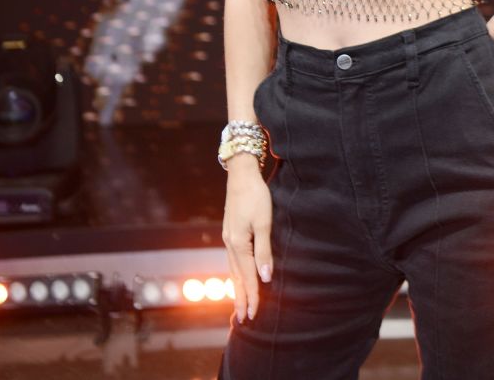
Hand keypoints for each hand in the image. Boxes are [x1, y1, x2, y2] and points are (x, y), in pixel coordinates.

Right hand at [221, 154, 273, 321]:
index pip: (247, 277)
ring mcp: (228, 238)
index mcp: (238, 244)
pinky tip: (238, 277)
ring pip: (232, 270)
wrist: (241, 174)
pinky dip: (235, 274)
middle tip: (243, 319)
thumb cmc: (255, 196)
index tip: (254, 315)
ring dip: (237, 288)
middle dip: (240, 298)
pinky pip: (232, 260)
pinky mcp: (230, 232)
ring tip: (239, 304)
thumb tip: (265, 277)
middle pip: (236, 277)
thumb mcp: (264, 222)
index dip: (252, 296)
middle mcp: (230, 244)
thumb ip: (264, 250)